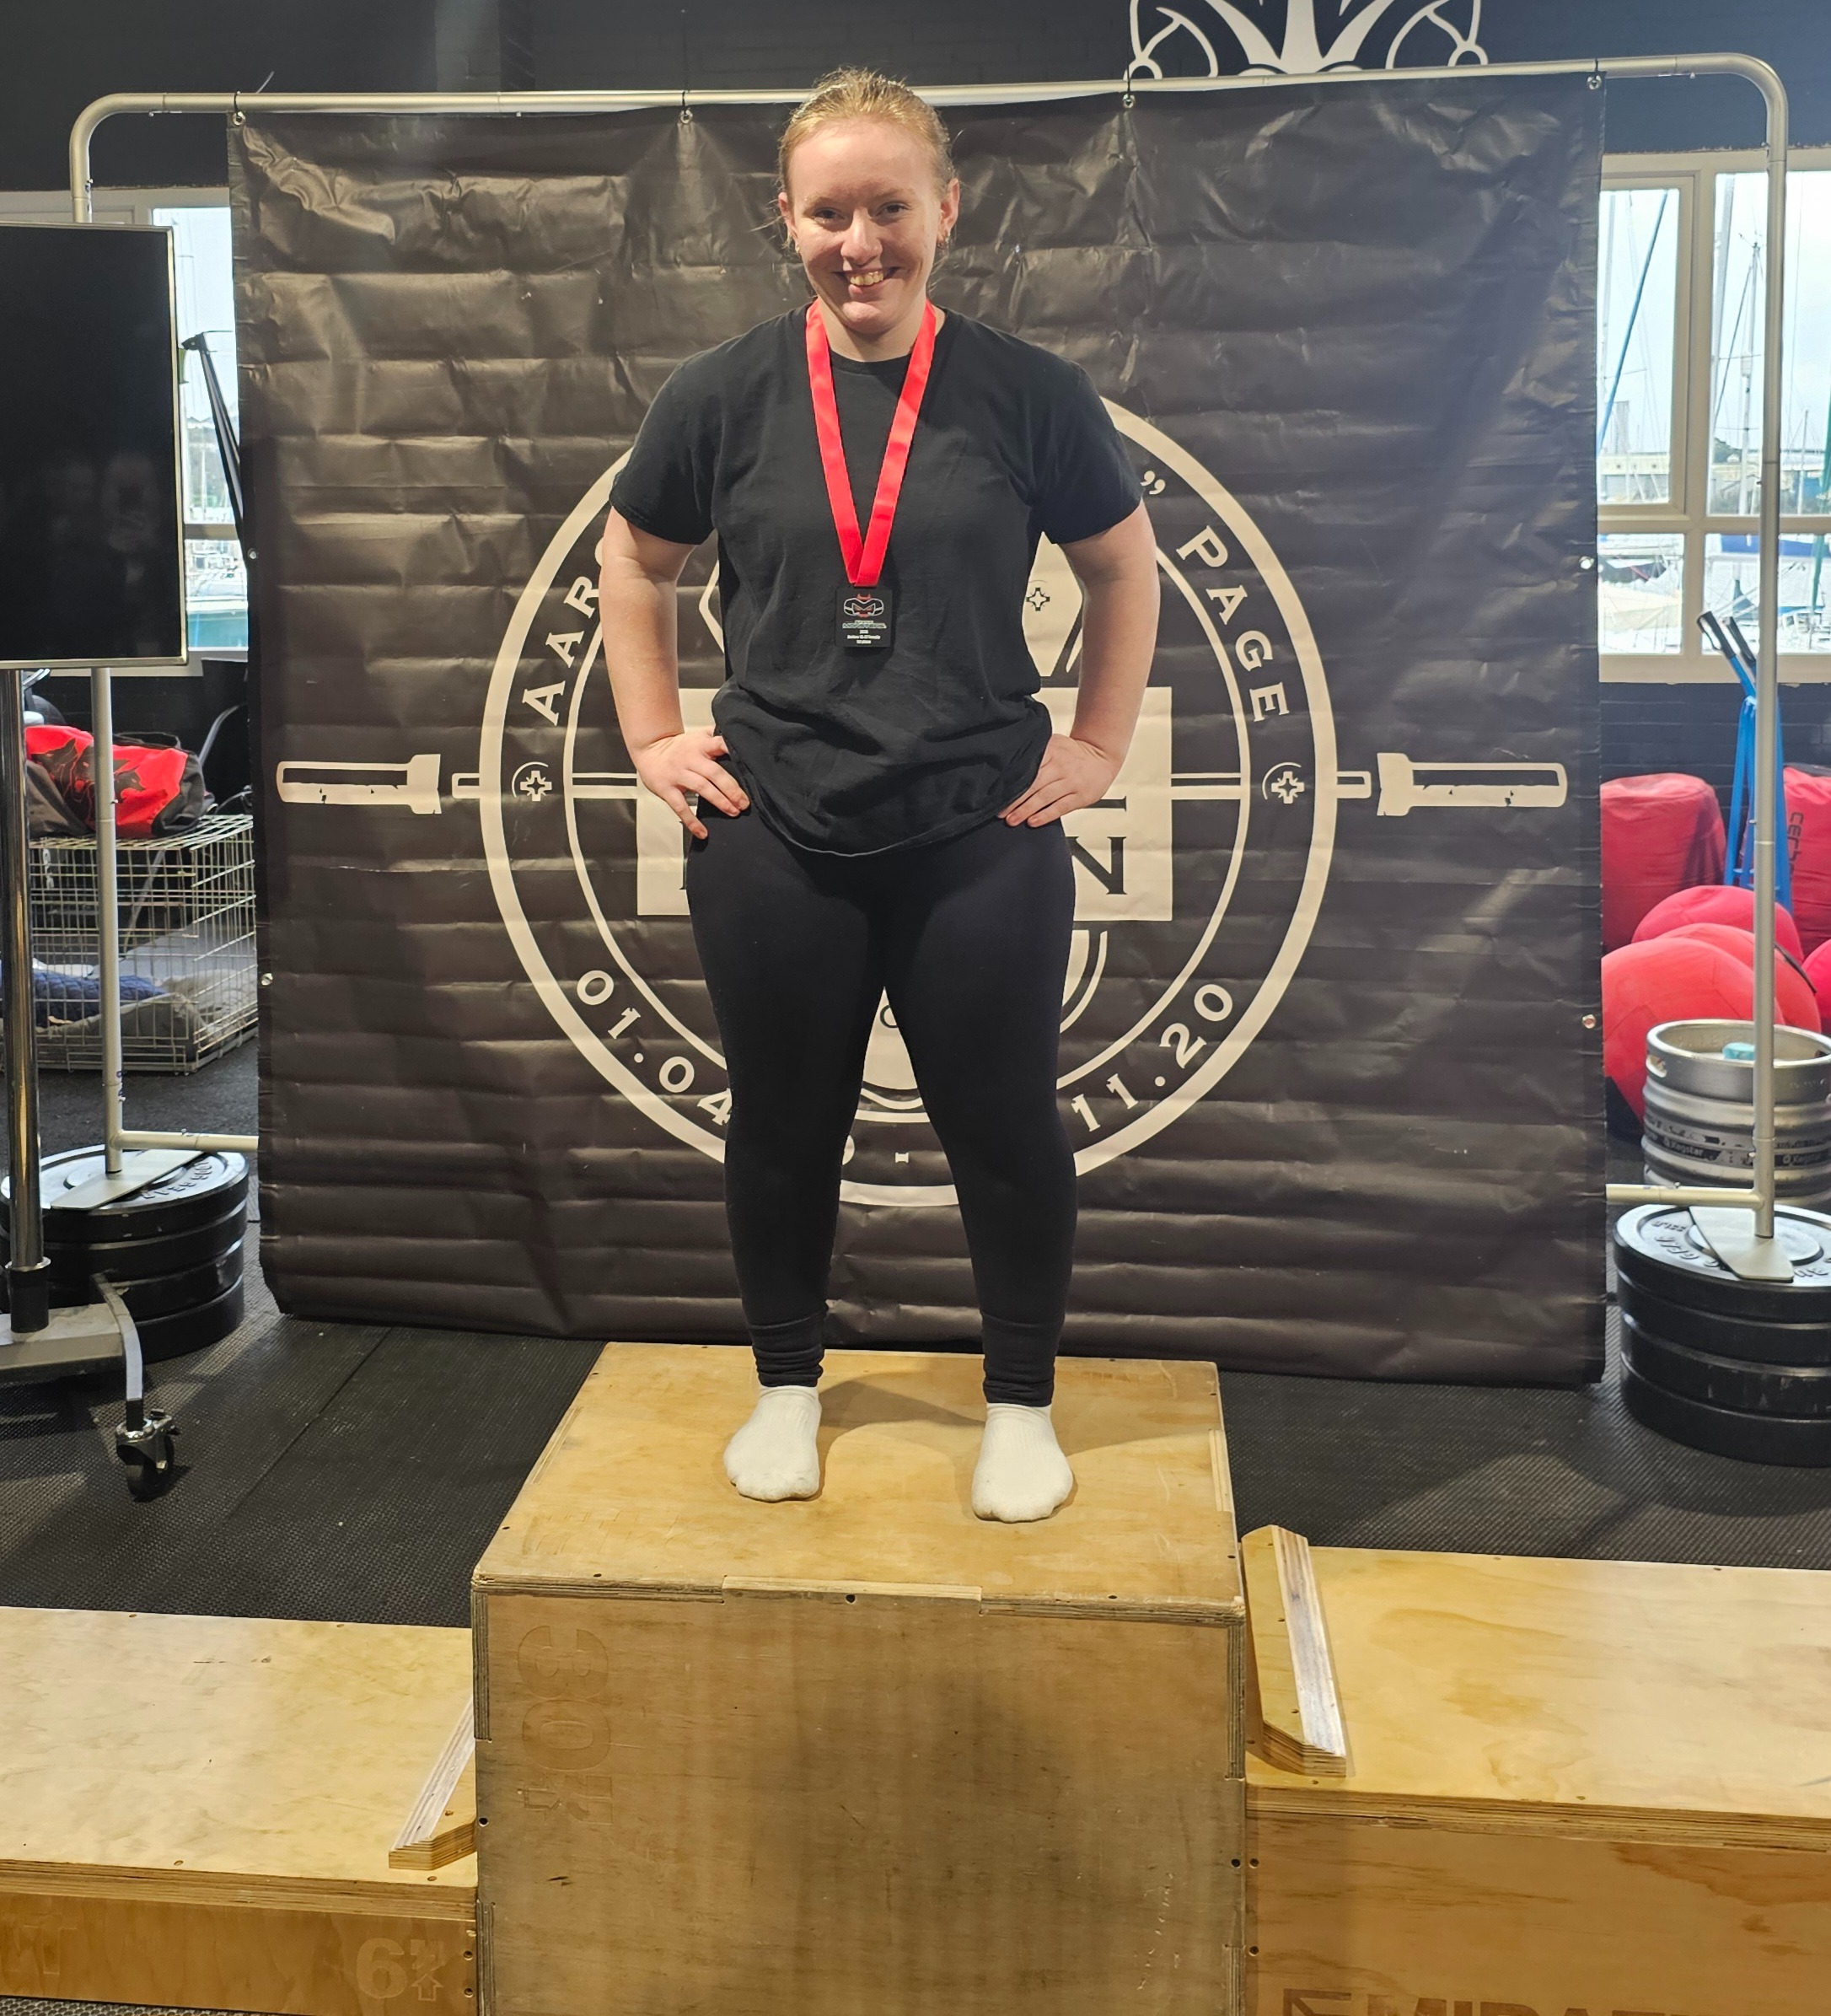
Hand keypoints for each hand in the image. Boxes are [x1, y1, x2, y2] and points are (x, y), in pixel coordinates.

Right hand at [632, 726, 748, 839]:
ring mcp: (678, 774)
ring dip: (719, 801)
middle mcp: (690, 759)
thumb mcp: (698, 737)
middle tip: (744, 802)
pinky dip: (692, 821)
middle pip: (714, 772)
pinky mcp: (667, 789)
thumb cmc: (679, 748)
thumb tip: (740, 738)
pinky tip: (703, 832)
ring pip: (701, 788)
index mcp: (701, 745)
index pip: (719, 744)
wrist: (649, 749)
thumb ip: (717, 739)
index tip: (746, 761)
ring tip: (733, 811)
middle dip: (731, 788)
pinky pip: (680, 807)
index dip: (732, 750)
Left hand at [1001, 733, 1121, 826]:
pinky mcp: (1080, 796)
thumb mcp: (1055, 744)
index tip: (997, 791)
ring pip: (1044, 797)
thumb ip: (1036, 751)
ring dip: (1026, 810)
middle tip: (1000, 811)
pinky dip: (1045, 815)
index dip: (1011, 780)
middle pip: (1033, 784)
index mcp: (1052, 751)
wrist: (1101, 757)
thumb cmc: (1073, 754)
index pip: (1028, 767)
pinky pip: (1060, 807)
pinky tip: (1033, 822)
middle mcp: (1061, 766)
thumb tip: (1008, 762)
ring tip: (1012, 820)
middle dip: (1014, 799)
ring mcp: (1071, 782)